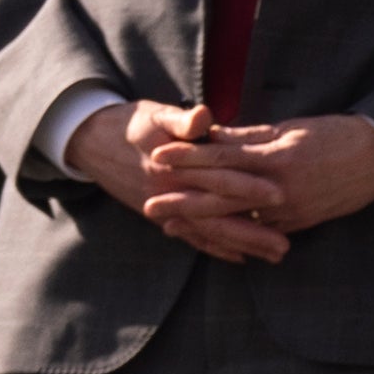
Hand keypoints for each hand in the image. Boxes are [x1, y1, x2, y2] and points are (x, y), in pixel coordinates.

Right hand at [70, 98, 284, 262]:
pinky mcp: (160, 213)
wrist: (89, 140)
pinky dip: (213, 247)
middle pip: (218, 215)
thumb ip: (183, 120)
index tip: (281, 196)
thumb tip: (203, 116)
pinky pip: (189, 235)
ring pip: (208, 231)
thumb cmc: (130, 123)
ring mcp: (165, 206)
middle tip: (285, 247)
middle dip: (252, 232)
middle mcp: (171, 191)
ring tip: (273, 256)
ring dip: (241, 245)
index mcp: (176, 166)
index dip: (249, 186)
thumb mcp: (157, 115)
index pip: (218, 178)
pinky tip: (238, 257)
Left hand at [133, 115, 373, 257]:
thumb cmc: (337, 135)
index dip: (189, 156)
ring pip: (238, 220)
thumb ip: (250, 136)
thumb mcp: (292, 129)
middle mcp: (281, 188)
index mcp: (278, 157)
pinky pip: (260, 230)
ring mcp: (291, 210)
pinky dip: (233, 233)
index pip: (223, 157)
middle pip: (222, 197)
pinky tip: (211, 235)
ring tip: (172, 226)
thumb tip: (211, 134)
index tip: (159, 155)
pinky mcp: (300, 223)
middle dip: (183, 201)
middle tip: (149, 205)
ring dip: (202, 224)